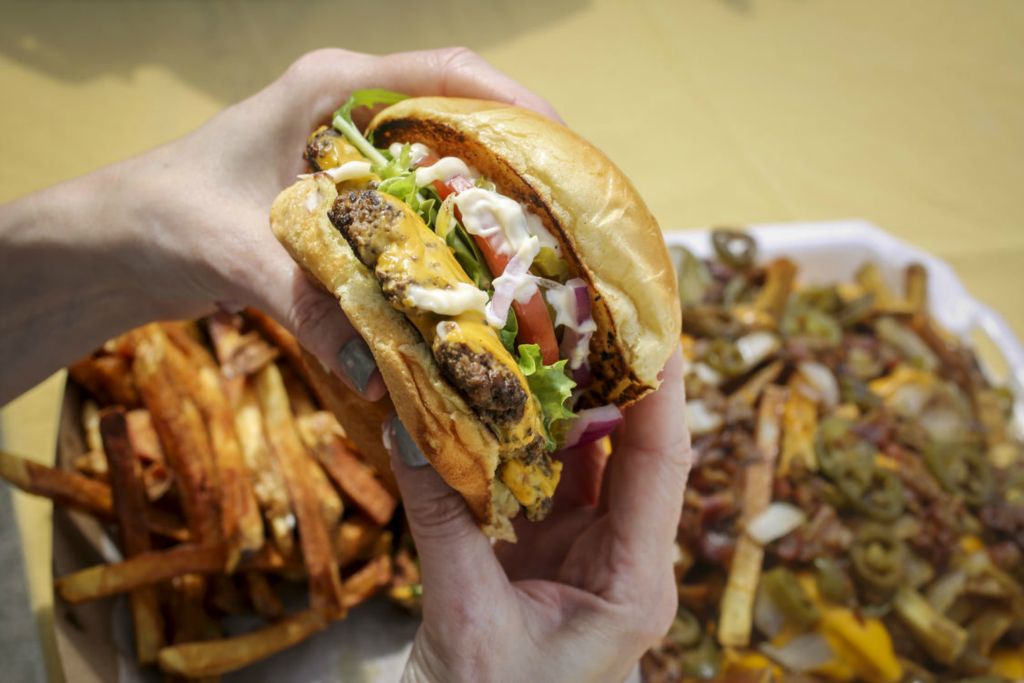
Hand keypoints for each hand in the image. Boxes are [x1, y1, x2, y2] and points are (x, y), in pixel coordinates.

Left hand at [0, 47, 559, 402]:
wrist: (117, 241)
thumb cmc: (163, 214)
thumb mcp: (235, 249)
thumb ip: (309, 302)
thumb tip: (380, 372)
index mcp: (331, 91)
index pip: (444, 71)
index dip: (513, 100)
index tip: (564, 146)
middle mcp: (350, 117)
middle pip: (458, 120)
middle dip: (517, 161)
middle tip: (568, 215)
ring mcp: (349, 160)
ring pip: (442, 169)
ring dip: (488, 206)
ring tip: (539, 252)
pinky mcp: (345, 203)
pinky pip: (416, 211)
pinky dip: (448, 241)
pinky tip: (473, 283)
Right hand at [385, 348, 691, 682]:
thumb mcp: (465, 618)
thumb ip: (443, 520)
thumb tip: (411, 425)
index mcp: (635, 585)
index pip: (663, 463)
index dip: (663, 386)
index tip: (652, 317)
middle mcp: (623, 563)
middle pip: (633, 451)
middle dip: (611, 378)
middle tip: (584, 308)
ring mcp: (586, 558)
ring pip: (589, 462)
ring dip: (565, 403)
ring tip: (541, 335)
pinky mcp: (547, 559)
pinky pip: (547, 484)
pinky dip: (526, 441)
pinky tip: (502, 397)